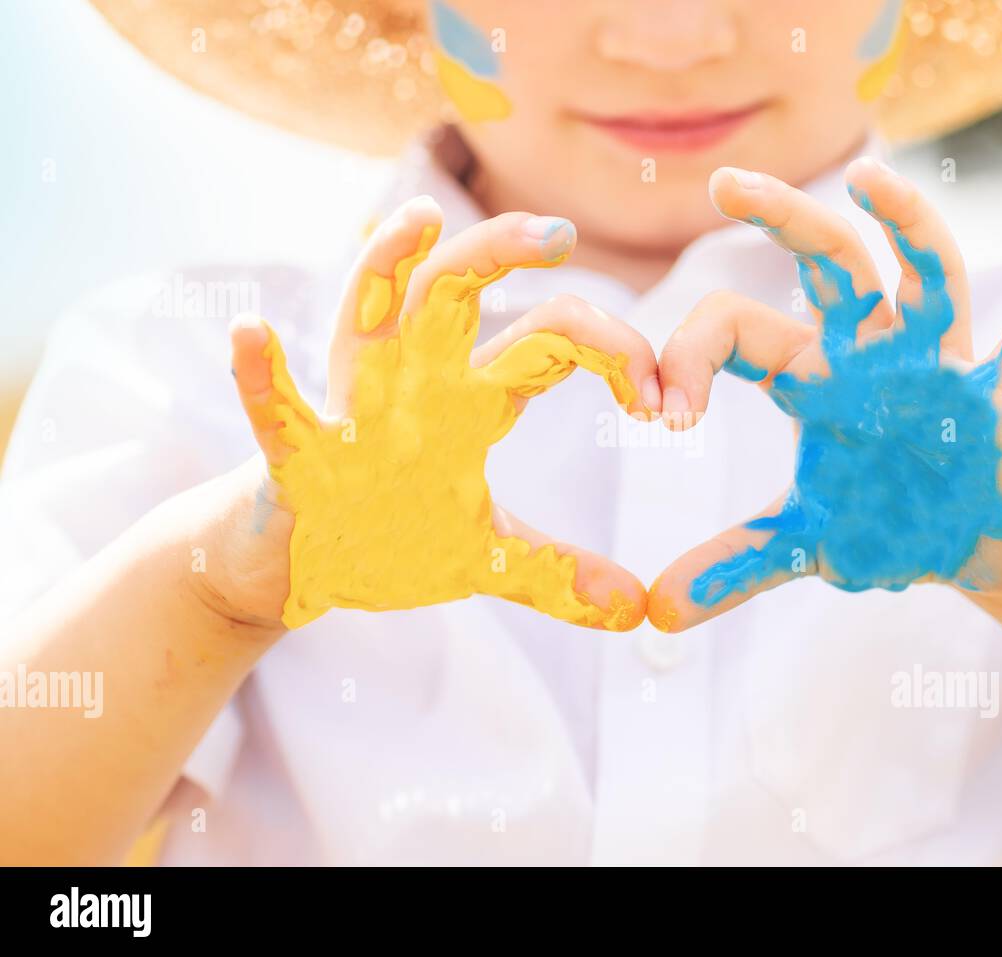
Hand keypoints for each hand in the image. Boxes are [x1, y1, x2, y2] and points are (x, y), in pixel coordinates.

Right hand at [224, 197, 657, 629]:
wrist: (302, 569)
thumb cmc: (393, 538)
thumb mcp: (487, 555)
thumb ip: (559, 574)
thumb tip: (636, 610)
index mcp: (471, 398)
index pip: (550, 339)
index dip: (611, 351)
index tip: (660, 402)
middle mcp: (414, 383)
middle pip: (457, 291)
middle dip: (501, 251)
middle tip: (560, 232)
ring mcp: (351, 411)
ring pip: (368, 316)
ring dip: (386, 266)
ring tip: (419, 219)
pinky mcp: (296, 456)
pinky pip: (276, 411)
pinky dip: (261, 376)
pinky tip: (251, 331)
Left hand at [647, 159, 1001, 631]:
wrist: (982, 546)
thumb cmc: (894, 521)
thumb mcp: (807, 542)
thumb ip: (733, 565)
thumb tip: (654, 613)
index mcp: (816, 377)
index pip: (740, 331)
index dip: (692, 359)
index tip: (664, 419)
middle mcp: (875, 354)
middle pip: (831, 266)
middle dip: (784, 219)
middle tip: (724, 182)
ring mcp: (943, 367)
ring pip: (927, 278)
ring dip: (905, 227)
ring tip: (869, 180)